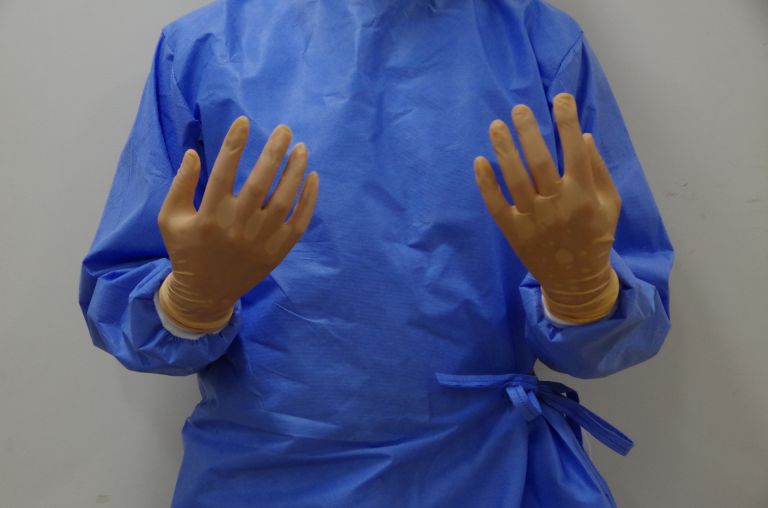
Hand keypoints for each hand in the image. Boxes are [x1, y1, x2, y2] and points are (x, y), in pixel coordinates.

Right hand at [157, 117, 318, 331]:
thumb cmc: (186, 249)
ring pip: (283, 200)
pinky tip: (311, 177)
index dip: (234, 144)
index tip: (244, 121)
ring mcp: (260, 240)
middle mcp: (236, 226)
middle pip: (259, 183)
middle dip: (273, 152)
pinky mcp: (277, 252)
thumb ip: (180, 185)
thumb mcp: (170, 218)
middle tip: (284, 129)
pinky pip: (298, 222)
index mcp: (208, 215)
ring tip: (301, 147)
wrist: (205, 293)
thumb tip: (193, 152)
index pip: (223, 171)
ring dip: (294, 171)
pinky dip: (308, 199)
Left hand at [473, 93, 620, 322]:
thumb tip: (583, 136)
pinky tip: (480, 162)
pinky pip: (497, 204)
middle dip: (529, 131)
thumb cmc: (596, 236)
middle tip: (518, 109)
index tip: (560, 98)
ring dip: (504, 150)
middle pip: (540, 161)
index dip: (567, 122)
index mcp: (584, 195)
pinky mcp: (514, 232)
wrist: (577, 280)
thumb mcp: (610, 204)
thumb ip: (598, 170)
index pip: (574, 150)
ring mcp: (534, 219)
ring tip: (496, 125)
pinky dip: (487, 184)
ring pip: (516, 178)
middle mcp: (558, 204)